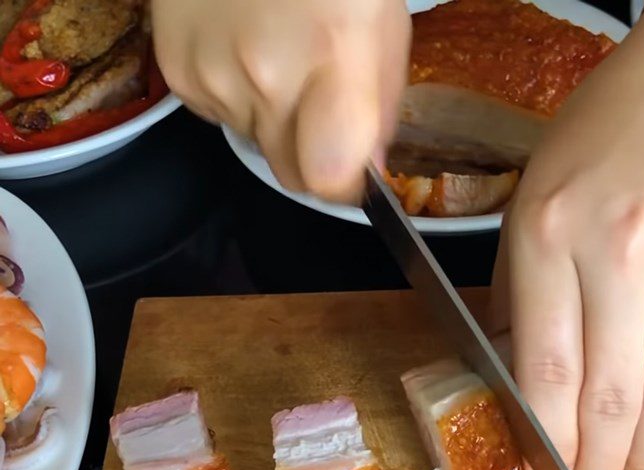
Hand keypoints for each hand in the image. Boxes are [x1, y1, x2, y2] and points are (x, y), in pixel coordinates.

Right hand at [151, 0, 410, 201]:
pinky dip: (236, 98)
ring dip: (272, 121)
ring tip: (278, 58)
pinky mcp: (177, 72)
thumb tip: (368, 170)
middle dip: (311, 159)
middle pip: (290, 174)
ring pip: (255, 144)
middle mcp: (266, 76)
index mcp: (332, 57)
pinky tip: (243, 48)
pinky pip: (219, 117)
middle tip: (319, 113)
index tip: (351, 177)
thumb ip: (380, 107)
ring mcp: (214, 75)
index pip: (327, 177)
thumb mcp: (383, 24)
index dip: (343, 188)